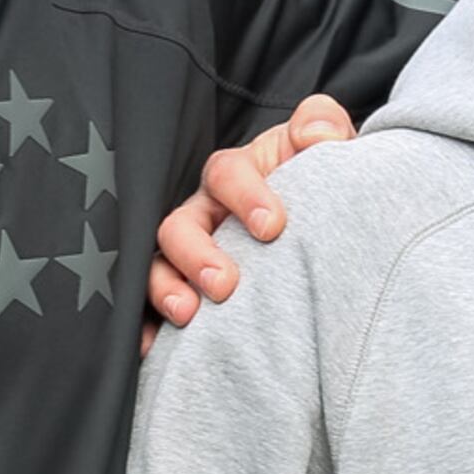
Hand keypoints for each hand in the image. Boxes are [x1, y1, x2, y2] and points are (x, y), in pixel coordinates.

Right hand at [144, 94, 358, 326]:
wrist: (319, 223)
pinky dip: (148, 327)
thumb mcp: (325, 146)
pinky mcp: (186, 288)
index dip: (246, 196)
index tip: (274, 227)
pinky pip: (153, 307)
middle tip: (225, 283)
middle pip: (180, 224)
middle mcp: (204, 212)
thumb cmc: (315, 181)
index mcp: (235, 175)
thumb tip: (315, 135)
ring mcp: (189, 253)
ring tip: (188, 314)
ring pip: (159, 265)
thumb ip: (323, 125)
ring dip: (167, 288)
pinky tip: (154, 348)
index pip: (227, 173)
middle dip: (197, 253)